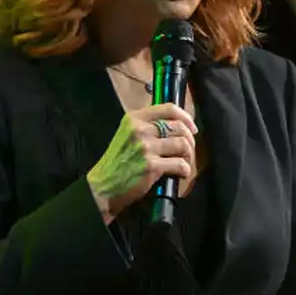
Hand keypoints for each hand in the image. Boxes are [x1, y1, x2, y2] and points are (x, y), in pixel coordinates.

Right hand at [87, 103, 198, 222]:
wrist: (103, 186)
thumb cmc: (118, 162)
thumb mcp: (127, 134)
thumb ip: (148, 126)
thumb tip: (178, 124)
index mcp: (134, 118)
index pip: (169, 109)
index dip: (186, 118)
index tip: (192, 128)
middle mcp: (139, 129)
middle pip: (179, 127)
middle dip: (189, 141)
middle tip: (187, 152)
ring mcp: (145, 148)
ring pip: (182, 145)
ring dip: (188, 156)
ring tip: (183, 163)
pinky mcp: (151, 166)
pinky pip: (180, 164)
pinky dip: (184, 170)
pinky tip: (180, 174)